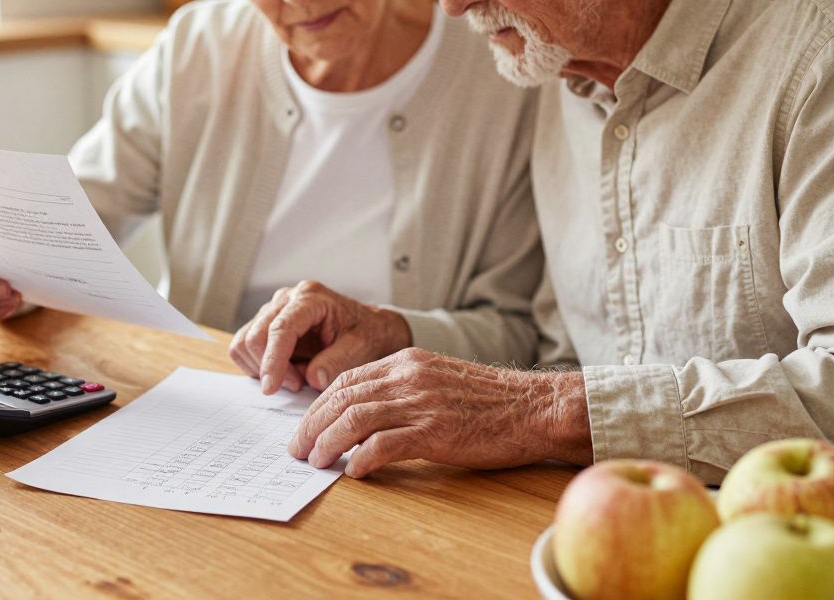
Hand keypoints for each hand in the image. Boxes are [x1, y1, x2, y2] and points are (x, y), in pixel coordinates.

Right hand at [229, 281, 411, 394]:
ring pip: (245, 342)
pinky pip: (246, 347)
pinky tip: (286, 372)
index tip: (271, 388)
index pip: (280, 329)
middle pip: (255, 335)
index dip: (272, 361)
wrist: (369, 329)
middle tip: (297, 386)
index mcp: (311, 298)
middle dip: (269, 368)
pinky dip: (259, 366)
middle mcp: (287, 298)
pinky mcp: (266, 324)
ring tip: (296, 378)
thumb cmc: (367, 335)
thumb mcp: (361, 349)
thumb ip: (337, 362)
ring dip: (263, 368)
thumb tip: (312, 378)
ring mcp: (274, 310)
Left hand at [288, 348, 590, 476]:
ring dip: (328, 443)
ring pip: (356, 418)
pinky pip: (385, 443)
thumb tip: (365, 413)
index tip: (305, 427)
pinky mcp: (435, 431)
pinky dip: (362, 458)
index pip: (346, 380)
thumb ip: (403, 389)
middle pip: (342, 397)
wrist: (535, 407)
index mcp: (406, 362)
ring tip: (315, 462)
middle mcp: (408, 377)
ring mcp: (421, 403)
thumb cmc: (491, 401)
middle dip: (312, 425)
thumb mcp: (439, 379)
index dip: (318, 405)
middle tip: (298, 449)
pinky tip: (353, 471)